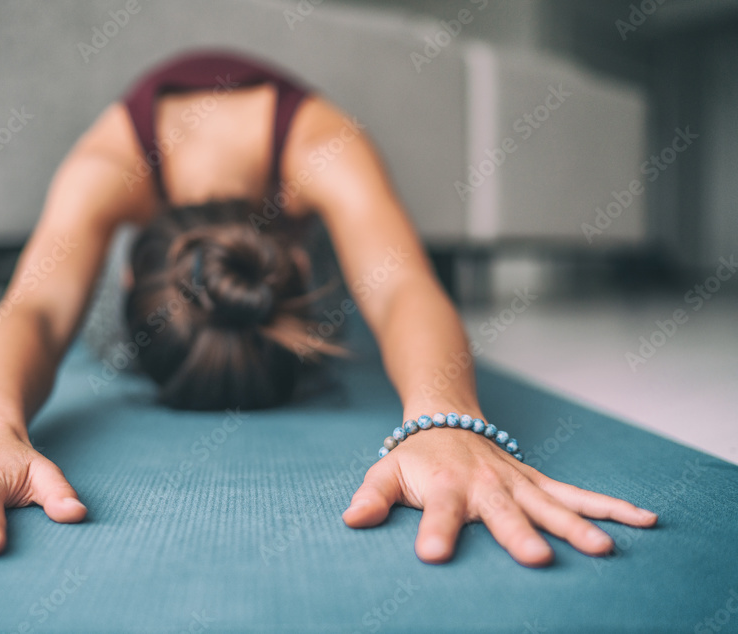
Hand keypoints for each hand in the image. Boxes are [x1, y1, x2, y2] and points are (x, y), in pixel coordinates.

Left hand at [341, 425, 657, 566]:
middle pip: (503, 511)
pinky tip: (644, 520)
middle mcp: (485, 484)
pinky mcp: (537, 481)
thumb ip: (371, 497)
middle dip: (519, 534)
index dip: (434, 531)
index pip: (437, 511)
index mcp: (444, 486)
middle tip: (537, 560)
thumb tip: (351, 520)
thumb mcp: (385, 472)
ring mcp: (516, 482)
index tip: (432, 555)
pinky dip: (609, 506)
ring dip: (577, 525)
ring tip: (603, 550)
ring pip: (551, 503)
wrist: (446, 417)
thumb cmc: (414, 456)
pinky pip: (576, 494)